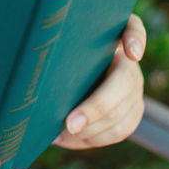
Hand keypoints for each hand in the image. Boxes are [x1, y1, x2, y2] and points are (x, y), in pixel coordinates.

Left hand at [53, 14, 145, 148]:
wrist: (76, 71)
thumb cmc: (59, 53)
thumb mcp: (61, 41)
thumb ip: (57, 38)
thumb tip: (32, 49)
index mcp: (112, 38)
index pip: (133, 28)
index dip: (136, 39)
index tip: (132, 53)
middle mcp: (129, 63)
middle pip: (125, 84)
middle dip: (96, 107)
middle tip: (69, 124)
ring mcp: (135, 88)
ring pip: (122, 115)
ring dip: (91, 131)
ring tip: (60, 134)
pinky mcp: (133, 111)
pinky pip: (119, 131)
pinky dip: (92, 140)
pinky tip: (67, 138)